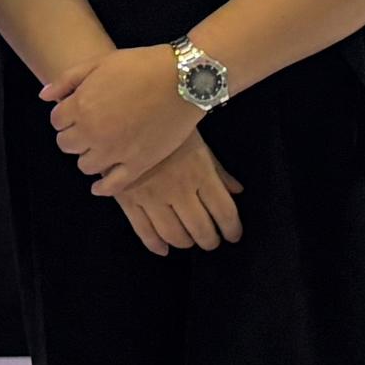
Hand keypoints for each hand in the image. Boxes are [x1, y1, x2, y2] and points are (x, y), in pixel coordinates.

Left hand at [45, 43, 204, 195]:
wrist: (183, 79)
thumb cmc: (141, 65)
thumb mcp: (99, 62)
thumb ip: (67, 80)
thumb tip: (44, 96)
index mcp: (80, 107)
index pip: (56, 122)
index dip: (65, 115)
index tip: (77, 111)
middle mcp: (93, 133)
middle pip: (66, 145)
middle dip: (73, 135)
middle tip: (89, 127)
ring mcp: (115, 152)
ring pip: (85, 166)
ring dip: (88, 156)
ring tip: (100, 146)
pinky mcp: (137, 165)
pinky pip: (112, 186)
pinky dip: (102, 187)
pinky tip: (100, 185)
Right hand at [112, 135, 242, 256]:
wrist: (128, 115)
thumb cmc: (170, 128)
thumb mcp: (199, 145)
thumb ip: (218, 171)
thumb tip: (237, 191)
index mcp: (200, 174)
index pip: (224, 212)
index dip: (232, 229)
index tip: (233, 235)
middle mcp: (179, 190)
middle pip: (201, 229)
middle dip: (210, 240)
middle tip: (212, 241)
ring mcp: (152, 197)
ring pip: (174, 235)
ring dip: (185, 243)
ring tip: (189, 241)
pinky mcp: (129, 199)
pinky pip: (143, 232)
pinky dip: (155, 245)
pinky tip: (163, 249)